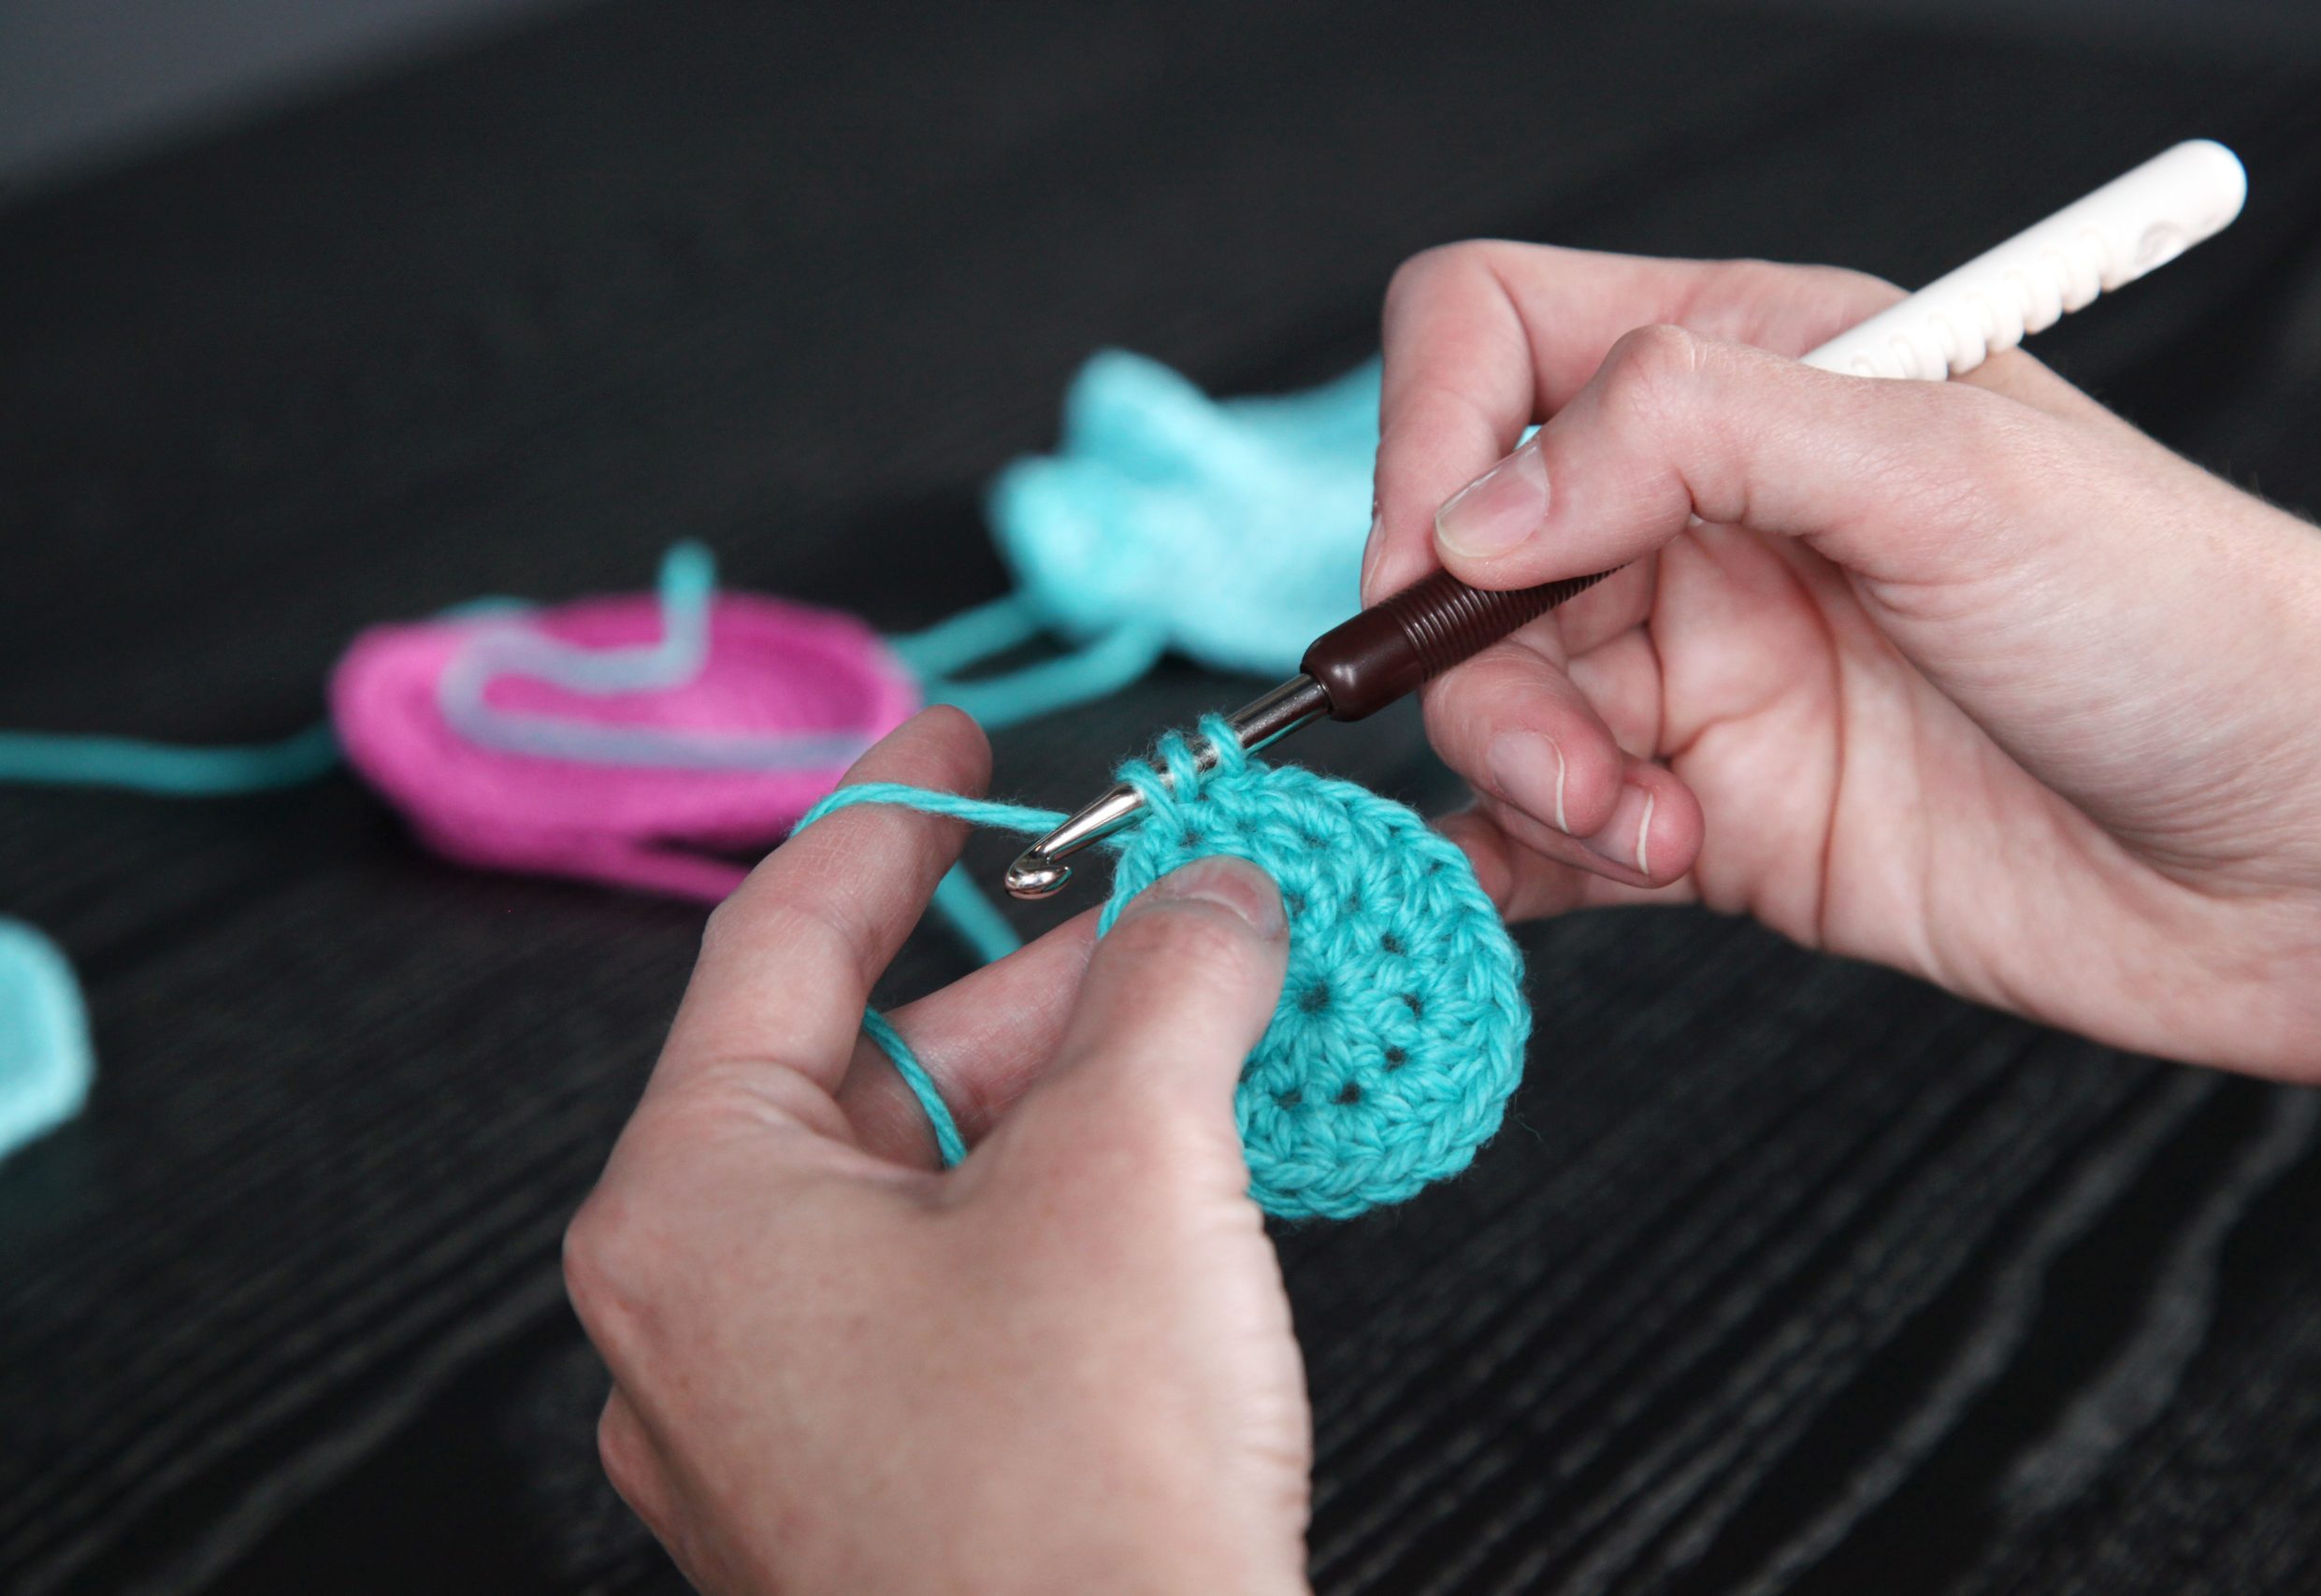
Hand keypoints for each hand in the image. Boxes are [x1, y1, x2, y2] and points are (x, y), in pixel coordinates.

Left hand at [565, 709, 1311, 1594]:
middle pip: (877, 1066)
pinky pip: (962, 1293)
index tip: (964, 739)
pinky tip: (1193, 1180)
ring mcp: (781, 1417)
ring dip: (1080, 1100)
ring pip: (932, 1185)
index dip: (891, 813)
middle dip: (1044, 979)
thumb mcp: (1137, 1167)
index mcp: (693, 1207)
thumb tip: (1219, 896)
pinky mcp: (877, 1488)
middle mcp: (703, 1313)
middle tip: (1183, 911)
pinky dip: (1071, 1213)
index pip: (783, 939)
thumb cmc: (1077, 1503)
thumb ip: (1172, 986)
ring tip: (1224, 1035)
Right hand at [1366, 244, 2320, 1080]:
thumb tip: (1473, 511)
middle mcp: (1707, 518)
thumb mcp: (1944, 474)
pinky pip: (1544, 833)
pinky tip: (1592, 876)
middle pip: (1464, 552)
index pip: (1492, 342)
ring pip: (1493, 702)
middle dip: (1479, 662)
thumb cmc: (2191, 627)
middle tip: (1575, 752)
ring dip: (1532, 776)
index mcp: (1757, 377)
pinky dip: (1522, 863)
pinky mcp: (1717, 817)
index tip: (1451, 562)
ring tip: (1647, 829)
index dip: (1432, 440)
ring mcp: (1706, 673)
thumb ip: (1690, 438)